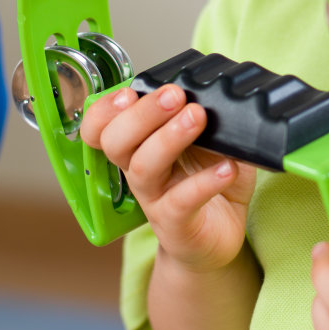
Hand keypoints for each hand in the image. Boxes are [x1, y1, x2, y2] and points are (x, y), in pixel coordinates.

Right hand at [79, 84, 255, 272]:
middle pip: (116, 141)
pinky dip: (205, 181)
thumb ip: (209, 117)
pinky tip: (227, 167)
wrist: (217, 238)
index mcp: (138, 146)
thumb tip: (223, 91)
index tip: (129, 91)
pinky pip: (182, 201)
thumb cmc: (208, 181)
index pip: (101, 127)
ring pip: (144, 167)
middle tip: (174, 95)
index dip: (104, 109)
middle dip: (142, 113)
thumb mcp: (208, 142)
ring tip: (198, 117)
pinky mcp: (176, 224)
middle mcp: (139, 171)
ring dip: (169, 137)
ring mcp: (155, 199)